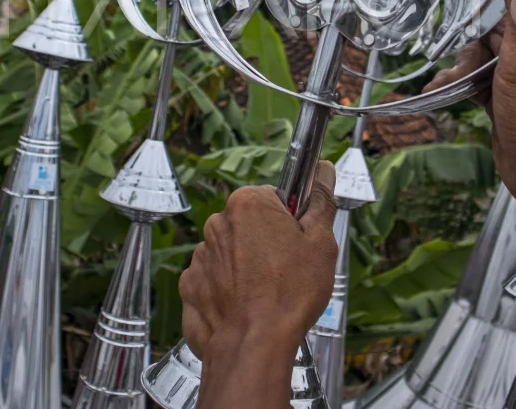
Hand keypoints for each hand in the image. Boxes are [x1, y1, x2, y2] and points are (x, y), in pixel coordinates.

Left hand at [179, 162, 337, 362]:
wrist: (254, 345)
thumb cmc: (289, 294)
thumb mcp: (321, 243)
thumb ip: (320, 201)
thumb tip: (324, 171)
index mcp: (248, 203)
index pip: (273, 198)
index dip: (291, 220)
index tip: (299, 241)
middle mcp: (218, 223)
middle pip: (250, 225)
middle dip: (267, 242)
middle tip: (289, 270)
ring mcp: (200, 255)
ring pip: (232, 254)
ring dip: (246, 267)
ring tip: (267, 294)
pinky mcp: (190, 285)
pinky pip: (214, 280)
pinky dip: (227, 291)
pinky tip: (246, 307)